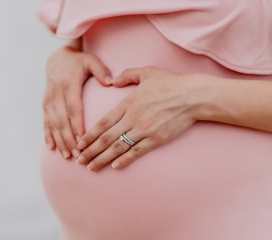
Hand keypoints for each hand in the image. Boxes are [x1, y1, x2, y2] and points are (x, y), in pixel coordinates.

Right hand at [43, 45, 111, 158]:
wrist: (57, 59)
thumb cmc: (79, 62)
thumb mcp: (91, 61)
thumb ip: (101, 71)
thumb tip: (111, 82)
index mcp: (69, 85)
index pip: (73, 108)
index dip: (76, 124)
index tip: (82, 139)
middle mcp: (56, 94)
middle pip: (62, 120)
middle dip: (69, 139)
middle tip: (78, 154)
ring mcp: (49, 101)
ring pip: (53, 124)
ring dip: (59, 141)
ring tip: (67, 156)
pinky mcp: (45, 105)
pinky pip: (45, 122)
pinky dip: (48, 136)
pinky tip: (52, 148)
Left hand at [75, 67, 196, 170]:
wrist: (192, 97)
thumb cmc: (170, 83)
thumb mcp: (147, 72)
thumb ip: (127, 75)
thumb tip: (113, 80)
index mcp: (127, 103)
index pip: (103, 123)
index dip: (89, 135)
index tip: (79, 143)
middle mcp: (132, 119)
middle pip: (106, 138)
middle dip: (90, 151)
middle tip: (79, 160)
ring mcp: (144, 130)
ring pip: (118, 148)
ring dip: (103, 159)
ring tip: (91, 167)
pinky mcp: (156, 139)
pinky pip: (137, 152)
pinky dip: (125, 160)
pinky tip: (115, 166)